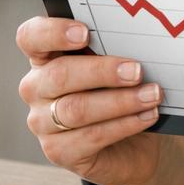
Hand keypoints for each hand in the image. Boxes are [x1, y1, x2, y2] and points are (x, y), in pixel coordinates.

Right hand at [16, 16, 163, 184]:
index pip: (31, 37)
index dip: (52, 32)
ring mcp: (42, 122)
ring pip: (76, 109)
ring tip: (152, 94)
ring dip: (120, 101)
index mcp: (46, 57)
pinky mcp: (59, 151)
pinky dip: (124, 125)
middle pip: (59, 75)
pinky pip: (90, 136)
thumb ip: (116, 49)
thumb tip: (141, 38)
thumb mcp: (116, 65)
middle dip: (102, 71)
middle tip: (137, 70)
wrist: (133, 141)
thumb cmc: (120, 90)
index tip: (85, 32)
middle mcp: (37, 88)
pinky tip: (147, 116)